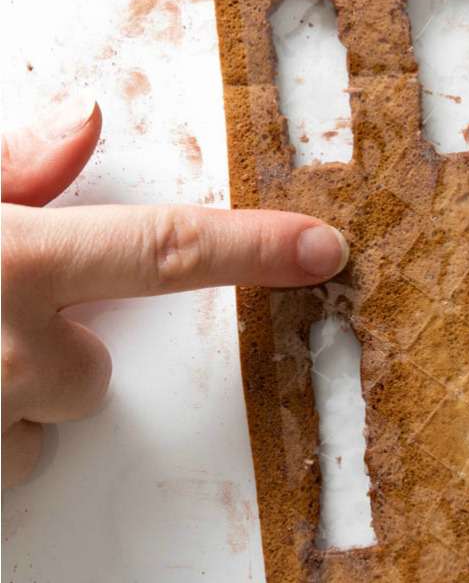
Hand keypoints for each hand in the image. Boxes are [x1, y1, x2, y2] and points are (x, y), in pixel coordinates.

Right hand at [2, 93, 349, 486]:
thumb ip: (8, 169)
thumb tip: (86, 118)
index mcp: (11, 262)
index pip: (165, 251)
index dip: (253, 250)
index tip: (323, 249)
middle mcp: (8, 351)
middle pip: (94, 371)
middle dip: (51, 351)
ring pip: (47, 419)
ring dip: (8, 400)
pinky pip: (7, 463)